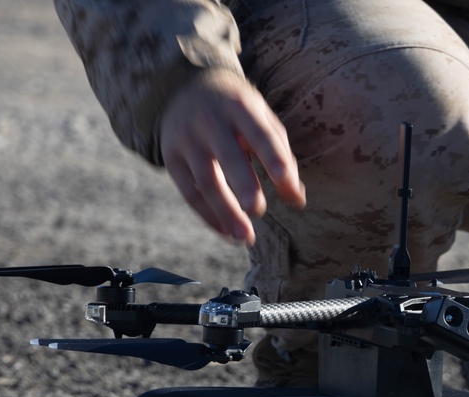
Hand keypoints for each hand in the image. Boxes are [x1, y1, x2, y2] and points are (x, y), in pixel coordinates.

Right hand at [159, 70, 305, 244]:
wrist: (184, 87)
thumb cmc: (236, 110)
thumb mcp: (261, 119)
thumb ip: (282, 156)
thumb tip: (297, 199)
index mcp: (240, 106)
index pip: (259, 133)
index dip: (273, 156)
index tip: (286, 180)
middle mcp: (210, 121)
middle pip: (227, 156)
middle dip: (242, 183)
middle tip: (257, 210)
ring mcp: (187, 140)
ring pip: (206, 181)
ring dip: (226, 212)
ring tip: (246, 237)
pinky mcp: (171, 159)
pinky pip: (189, 193)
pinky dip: (208, 216)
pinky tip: (227, 233)